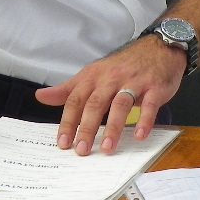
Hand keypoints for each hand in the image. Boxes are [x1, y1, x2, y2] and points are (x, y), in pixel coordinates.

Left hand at [35, 35, 185, 154]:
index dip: (68, 122)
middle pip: (95, 104)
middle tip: (81, 150)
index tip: (63, 143)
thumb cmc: (123, 66)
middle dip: (87, 128)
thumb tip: (41, 97)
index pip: (76, 100)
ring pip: (120, 105)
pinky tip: (139, 136)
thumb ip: (68, 89)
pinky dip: (144, 120)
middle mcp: (112, 78)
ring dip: (114, 127)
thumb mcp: (93, 74)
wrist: (158, 48)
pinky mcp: (154, 87)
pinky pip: (149, 105)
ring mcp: (134, 82)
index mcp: (94, 77)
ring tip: (107, 147)